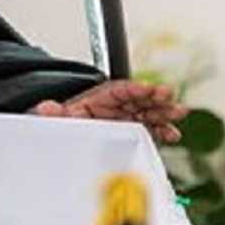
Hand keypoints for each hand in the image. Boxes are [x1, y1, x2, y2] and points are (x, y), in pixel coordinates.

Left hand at [31, 80, 187, 143]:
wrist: (62, 137)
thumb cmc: (62, 124)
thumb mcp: (55, 118)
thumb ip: (52, 113)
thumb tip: (46, 107)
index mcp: (97, 98)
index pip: (118, 89)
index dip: (133, 88)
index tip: (146, 88)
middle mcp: (114, 106)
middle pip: (138, 98)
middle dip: (154, 96)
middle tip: (169, 96)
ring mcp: (124, 118)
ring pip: (147, 111)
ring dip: (163, 111)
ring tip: (178, 112)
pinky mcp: (130, 131)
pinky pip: (149, 129)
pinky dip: (161, 130)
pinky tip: (172, 134)